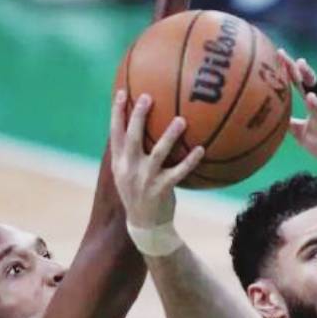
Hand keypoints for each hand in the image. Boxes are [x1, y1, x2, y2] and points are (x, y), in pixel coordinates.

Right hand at [108, 91, 203, 228]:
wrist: (144, 226)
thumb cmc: (139, 193)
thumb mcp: (128, 173)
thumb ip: (131, 153)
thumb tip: (141, 127)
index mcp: (119, 163)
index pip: (115, 133)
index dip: (117, 112)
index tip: (122, 91)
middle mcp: (129, 169)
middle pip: (132, 138)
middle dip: (138, 116)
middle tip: (147, 96)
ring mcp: (145, 180)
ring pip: (158, 153)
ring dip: (169, 135)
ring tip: (181, 120)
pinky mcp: (161, 190)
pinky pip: (178, 172)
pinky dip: (190, 161)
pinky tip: (201, 149)